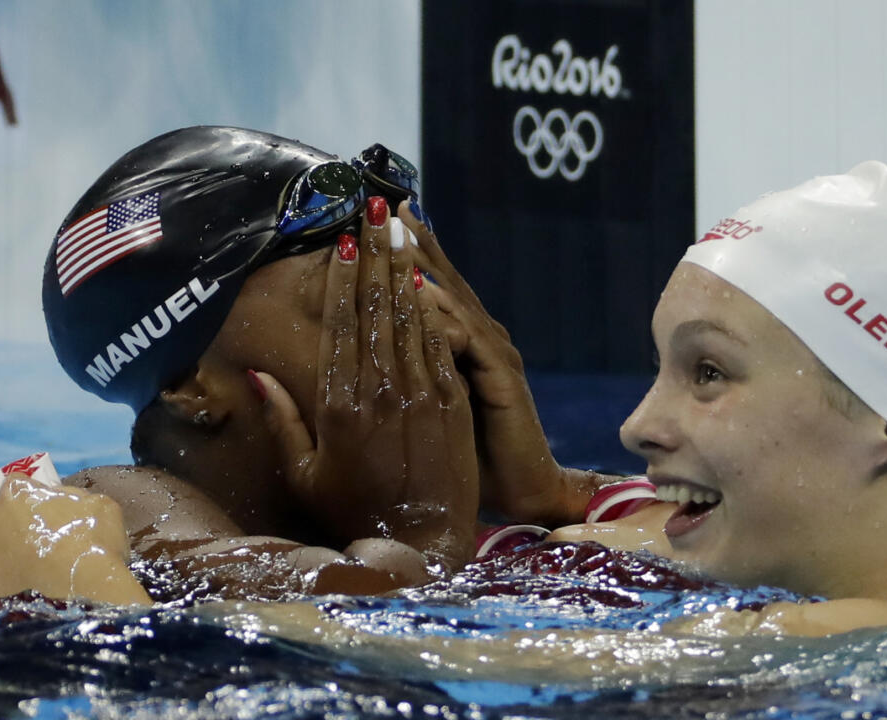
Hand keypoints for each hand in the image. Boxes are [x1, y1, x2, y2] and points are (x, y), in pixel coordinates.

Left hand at [0, 473, 150, 604]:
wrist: (82, 593)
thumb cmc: (93, 543)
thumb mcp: (100, 505)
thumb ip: (74, 497)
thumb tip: (63, 501)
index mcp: (16, 493)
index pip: (17, 485)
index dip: (31, 498)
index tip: (46, 512)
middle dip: (12, 528)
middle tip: (38, 545)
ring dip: (3, 558)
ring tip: (29, 575)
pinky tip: (17, 592)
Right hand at [253, 201, 478, 571]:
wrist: (421, 541)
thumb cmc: (353, 511)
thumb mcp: (303, 474)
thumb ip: (280, 420)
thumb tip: (255, 371)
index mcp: (338, 406)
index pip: (340, 325)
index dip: (343, 279)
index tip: (343, 241)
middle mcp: (379, 391)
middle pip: (376, 308)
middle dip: (375, 254)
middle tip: (375, 211)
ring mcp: (420, 395)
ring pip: (409, 318)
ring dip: (404, 269)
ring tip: (401, 228)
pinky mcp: (452, 404)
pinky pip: (440, 345)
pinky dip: (434, 309)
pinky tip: (430, 279)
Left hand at [398, 201, 612, 523]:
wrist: (523, 490)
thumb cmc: (469, 458)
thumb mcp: (428, 410)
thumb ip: (404, 376)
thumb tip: (363, 347)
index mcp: (458, 344)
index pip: (423, 288)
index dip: (399, 254)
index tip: (368, 222)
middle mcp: (477, 339)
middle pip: (438, 279)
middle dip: (410, 242)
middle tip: (382, 205)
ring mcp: (493, 354)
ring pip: (452, 299)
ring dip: (424, 265)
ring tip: (397, 232)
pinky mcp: (502, 377)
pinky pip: (468, 338)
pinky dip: (443, 315)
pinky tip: (419, 292)